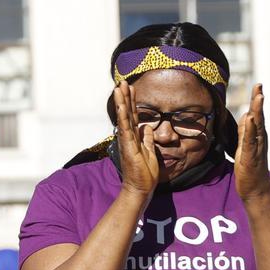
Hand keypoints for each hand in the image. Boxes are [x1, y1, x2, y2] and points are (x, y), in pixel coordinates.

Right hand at [114, 81, 159, 196]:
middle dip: (125, 96)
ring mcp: (126, 141)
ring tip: (119, 87)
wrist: (140, 187)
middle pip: (126, 113)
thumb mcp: (150, 151)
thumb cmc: (144, 172)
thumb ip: (147, 138)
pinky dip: (123, 116)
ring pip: (124, 117)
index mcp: (134, 137)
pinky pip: (125, 128)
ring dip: (121, 102)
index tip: (131, 88)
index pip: (133, 115)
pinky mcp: (128, 146)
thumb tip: (148, 127)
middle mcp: (128, 137)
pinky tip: (121, 105)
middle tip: (122, 82)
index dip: (132, 101)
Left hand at [234, 84, 269, 201]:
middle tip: (259, 85)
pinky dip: (251, 130)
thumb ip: (245, 131)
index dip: (257, 100)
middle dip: (259, 101)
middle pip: (259, 116)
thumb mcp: (244, 146)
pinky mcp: (250, 157)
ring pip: (257, 126)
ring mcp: (256, 147)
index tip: (258, 85)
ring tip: (258, 97)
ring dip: (258, 111)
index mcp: (257, 136)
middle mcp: (260, 139)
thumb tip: (246, 115)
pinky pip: (250, 141)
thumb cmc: (249, 168)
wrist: (254, 189)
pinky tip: (250, 120)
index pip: (257, 115)